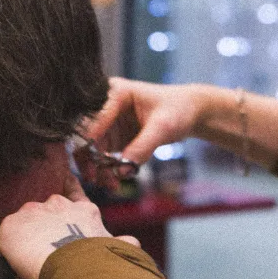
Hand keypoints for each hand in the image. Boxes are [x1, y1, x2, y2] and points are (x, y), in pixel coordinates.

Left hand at [0, 174, 138, 278]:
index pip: (75, 191)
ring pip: (27, 219)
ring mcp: (36, 211)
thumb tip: (132, 242)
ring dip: (28, 232)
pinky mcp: (13, 224)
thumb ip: (124, 241)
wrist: (74, 264)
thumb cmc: (97, 260)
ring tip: (30, 251)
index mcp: (84, 211)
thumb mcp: (116, 247)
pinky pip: (7, 232)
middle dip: (46, 222)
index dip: (70, 185)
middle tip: (48, 242)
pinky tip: (13, 254)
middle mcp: (60, 205)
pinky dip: (9, 244)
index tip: (67, 178)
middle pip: (48, 207)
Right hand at [82, 78, 208, 172]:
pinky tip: (115, 181)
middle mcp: (106, 105)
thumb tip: (121, 169)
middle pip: (86, 136)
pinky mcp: (114, 136)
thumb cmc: (179, 110)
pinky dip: (106, 169)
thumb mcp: (163, 127)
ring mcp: (108, 121)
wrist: (191, 113)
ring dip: (98, 169)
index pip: (94, 120)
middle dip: (91, 160)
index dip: (90, 144)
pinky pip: (102, 155)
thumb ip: (142, 147)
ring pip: (92, 150)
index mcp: (115, 92)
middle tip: (98, 181)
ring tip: (111, 186)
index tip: (92, 167)